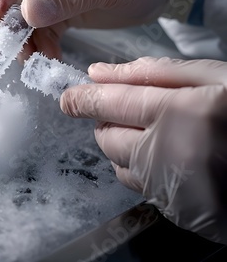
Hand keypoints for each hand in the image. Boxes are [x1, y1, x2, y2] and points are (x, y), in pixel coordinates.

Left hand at [60, 57, 226, 244]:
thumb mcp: (217, 78)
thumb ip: (156, 73)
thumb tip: (101, 73)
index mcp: (176, 113)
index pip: (104, 103)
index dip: (80, 98)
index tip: (69, 96)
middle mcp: (164, 154)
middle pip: (105, 136)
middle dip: (107, 120)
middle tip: (132, 109)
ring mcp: (168, 186)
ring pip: (117, 162)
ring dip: (123, 144)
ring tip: (159, 132)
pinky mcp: (176, 209)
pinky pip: (139, 184)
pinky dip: (142, 167)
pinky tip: (171, 156)